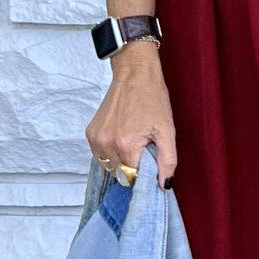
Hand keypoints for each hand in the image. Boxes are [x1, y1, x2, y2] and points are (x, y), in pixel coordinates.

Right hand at [85, 39, 177, 185]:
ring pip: (110, 167)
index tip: (151, 160)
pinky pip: (101, 155)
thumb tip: (163, 185)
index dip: (145, 173)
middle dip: (133, 166)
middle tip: (143, 147)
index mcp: (126, 145)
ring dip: (121, 161)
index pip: (134, 177)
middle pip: (121, 174)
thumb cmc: (153, 99)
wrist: (134, 74)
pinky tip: (121, 137)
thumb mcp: (167, 130)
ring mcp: (95, 139)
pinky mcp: (90, 134)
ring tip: (132, 141)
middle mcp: (106, 144)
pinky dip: (111, 152)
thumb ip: (167, 161)